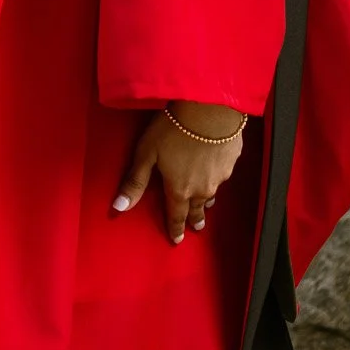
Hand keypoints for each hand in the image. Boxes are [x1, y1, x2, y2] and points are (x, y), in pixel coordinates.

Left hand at [112, 103, 244, 243]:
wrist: (209, 110)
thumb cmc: (173, 129)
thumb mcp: (146, 153)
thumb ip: (135, 181)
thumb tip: (118, 207)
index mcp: (179, 189)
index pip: (176, 215)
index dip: (175, 228)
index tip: (176, 239)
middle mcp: (201, 188)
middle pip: (197, 209)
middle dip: (195, 219)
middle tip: (196, 228)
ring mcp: (219, 176)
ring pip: (212, 193)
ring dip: (207, 200)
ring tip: (207, 205)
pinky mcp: (231, 161)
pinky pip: (222, 175)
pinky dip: (217, 177)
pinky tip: (216, 171)